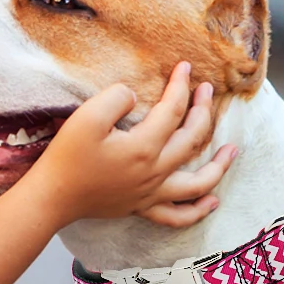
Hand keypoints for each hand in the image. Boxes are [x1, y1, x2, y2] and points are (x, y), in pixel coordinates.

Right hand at [29, 61, 236, 227]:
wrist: (52, 197)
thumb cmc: (67, 157)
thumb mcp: (86, 117)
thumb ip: (116, 99)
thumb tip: (135, 97)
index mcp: (143, 147)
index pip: (172, 111)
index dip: (181, 86)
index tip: (185, 67)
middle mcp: (154, 172)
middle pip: (191, 140)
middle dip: (203, 111)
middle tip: (206, 91)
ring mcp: (150, 193)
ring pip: (197, 183)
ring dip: (219, 165)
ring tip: (232, 151)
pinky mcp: (141, 208)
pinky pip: (176, 215)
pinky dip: (198, 210)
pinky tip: (212, 201)